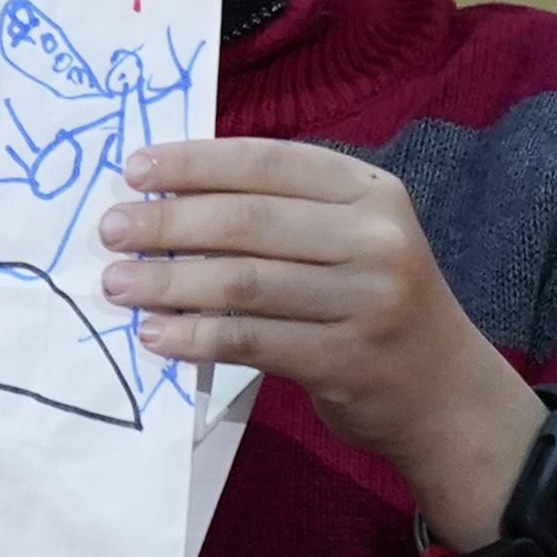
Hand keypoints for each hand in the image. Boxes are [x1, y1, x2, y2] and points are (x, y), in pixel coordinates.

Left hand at [94, 141, 543, 554]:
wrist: (446, 394)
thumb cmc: (373, 302)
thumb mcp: (349, 238)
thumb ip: (278, 210)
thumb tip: (163, 194)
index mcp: (370, 191)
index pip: (267, 162)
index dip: (194, 162)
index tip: (133, 169)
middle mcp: (376, 238)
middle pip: (249, 220)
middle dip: (168, 223)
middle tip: (111, 230)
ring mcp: (369, 301)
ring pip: (245, 282)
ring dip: (169, 283)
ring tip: (117, 284)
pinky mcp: (349, 360)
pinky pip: (254, 341)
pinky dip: (196, 337)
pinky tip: (155, 335)